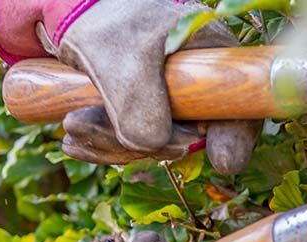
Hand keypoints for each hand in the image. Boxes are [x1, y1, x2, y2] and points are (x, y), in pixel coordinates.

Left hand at [0, 0, 259, 173]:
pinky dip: (100, 145)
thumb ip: (140, 102)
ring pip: (153, 145)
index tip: (224, 161)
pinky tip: (74, 136)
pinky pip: (129, 145)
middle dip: (140, 144)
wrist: (64, 12)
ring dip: (109, 144)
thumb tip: (155, 147)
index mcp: (213, 59)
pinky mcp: (139, 115)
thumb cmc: (107, 20)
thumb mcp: (124, 56)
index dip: (237, 135)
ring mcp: (168, 103)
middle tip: (89, 128)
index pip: (242, 103)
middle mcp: (196, 86)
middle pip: (190, 136)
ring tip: (71, 125)